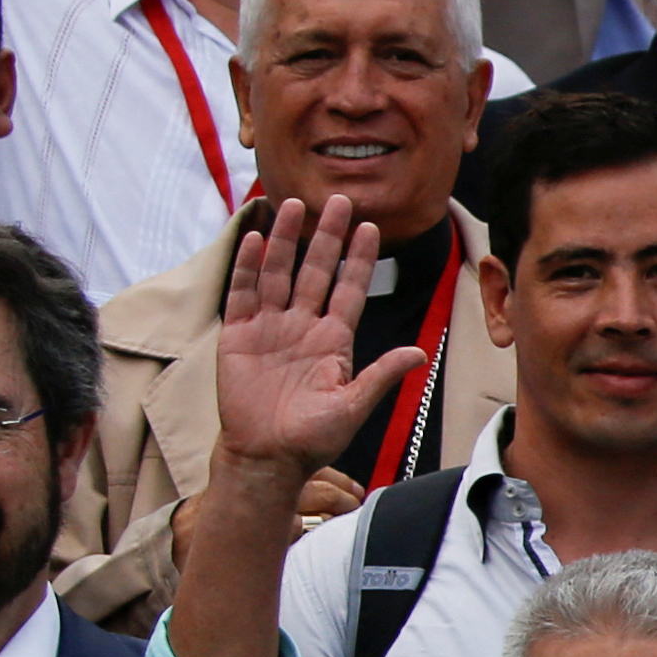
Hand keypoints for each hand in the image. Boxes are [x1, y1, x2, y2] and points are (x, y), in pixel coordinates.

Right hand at [215, 199, 426, 481]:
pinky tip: (257, 239)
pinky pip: (243, 293)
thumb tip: (418, 353)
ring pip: (279, 273)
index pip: (349, 289)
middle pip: (316, 271)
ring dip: (288, 240)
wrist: (267, 457)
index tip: (371, 227)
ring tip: (294, 205)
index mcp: (333, 340)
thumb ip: (381, 376)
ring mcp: (269, 328)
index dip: (359, 259)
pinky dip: (249, 266)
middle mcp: (303, 326)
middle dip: (327, 236)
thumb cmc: (313, 439)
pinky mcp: (238, 336)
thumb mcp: (352, 406)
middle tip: (338, 199)